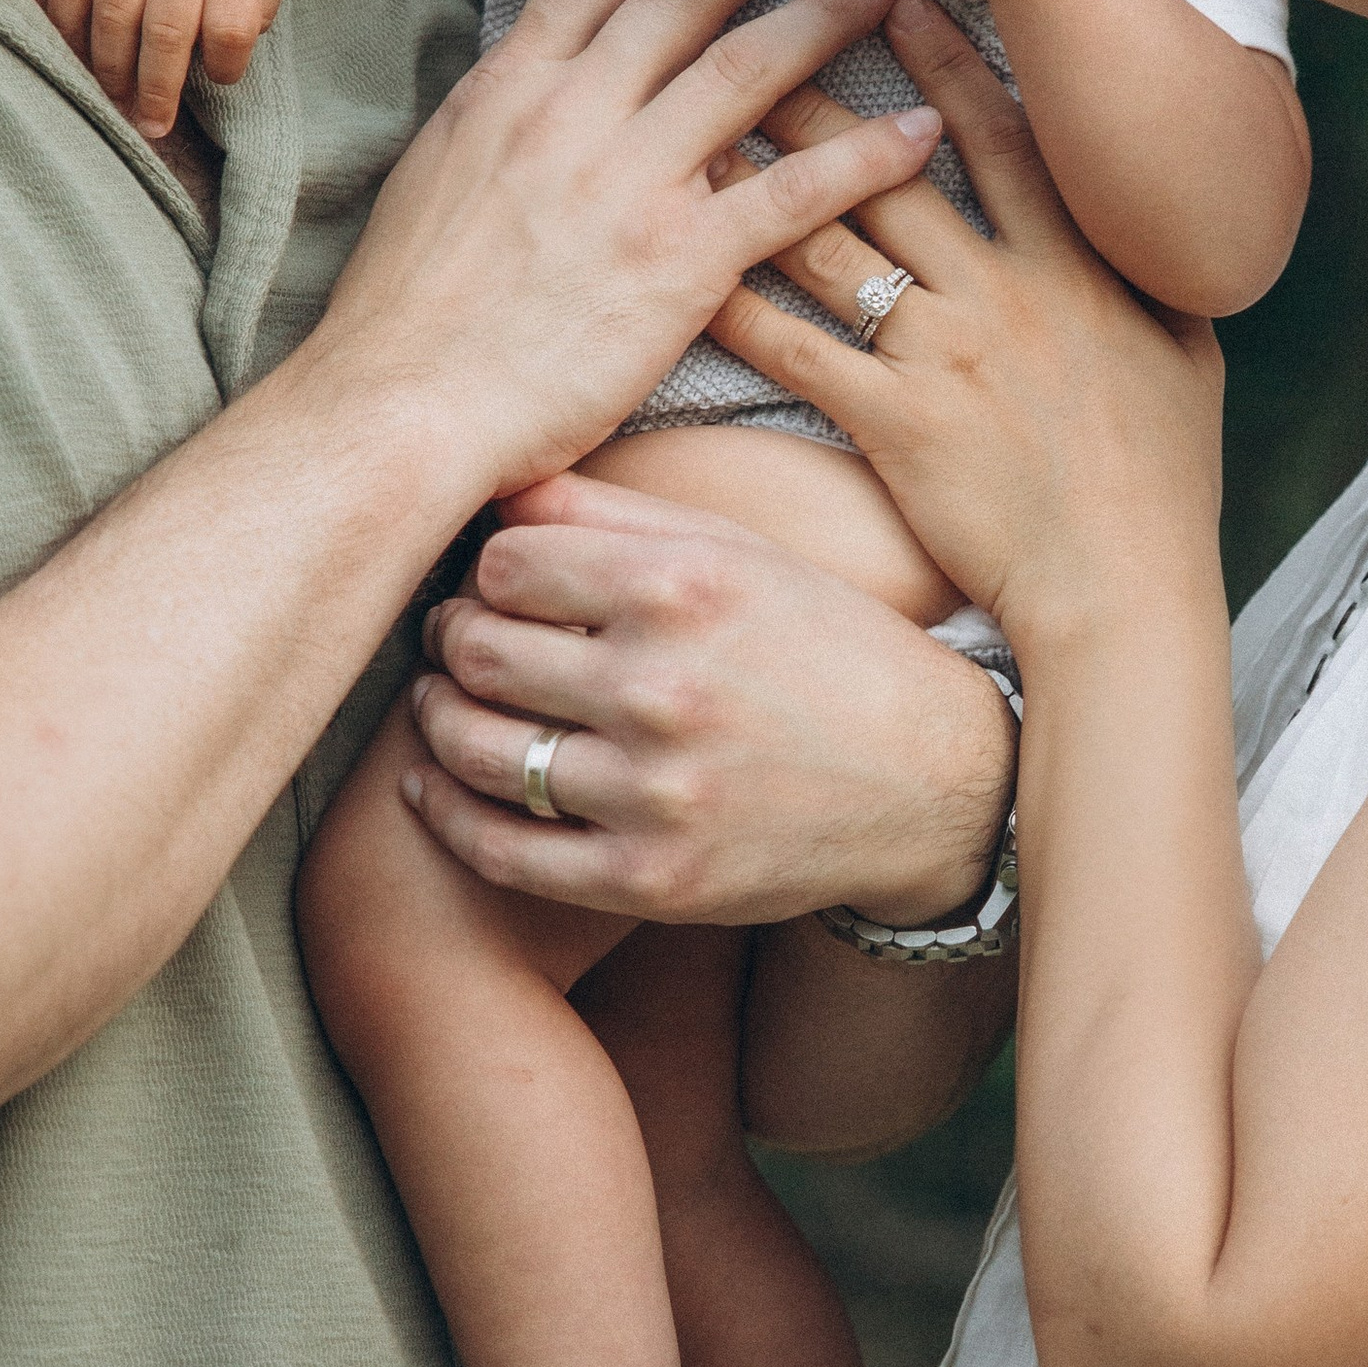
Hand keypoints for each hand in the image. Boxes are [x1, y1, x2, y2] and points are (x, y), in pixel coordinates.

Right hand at [48, 0, 294, 136]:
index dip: (225, 64)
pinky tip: (75, 57)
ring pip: (112, 16)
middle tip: (153, 129)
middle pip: (166, 33)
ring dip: (110, 70)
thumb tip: (230, 49)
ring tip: (115, 105)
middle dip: (158, 90)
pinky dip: (67, 28)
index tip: (222, 75)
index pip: (230, 26)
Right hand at [310, 0, 943, 519]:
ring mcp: (628, 187)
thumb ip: (503, 109)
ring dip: (827, 13)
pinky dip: (863, 157)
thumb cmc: (409, 311)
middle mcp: (572, 117)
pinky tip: (920, 128)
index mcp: (511, 89)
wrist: (400, 409)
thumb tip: (536, 60)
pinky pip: (792, 195)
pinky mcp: (678, 267)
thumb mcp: (438, 173)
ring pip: (747, 71)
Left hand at [399, 473, 1017, 925]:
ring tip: (439, 703)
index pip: (504, 563)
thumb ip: (615, 512)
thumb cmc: (827, 647)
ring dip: (435, 720)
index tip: (490, 585)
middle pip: (477, 649)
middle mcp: (664, 685)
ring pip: (475, 747)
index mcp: (683, 586)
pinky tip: (433, 787)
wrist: (934, 782)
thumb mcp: (741, 553)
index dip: (483, 571)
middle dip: (449, 639)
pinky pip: (503, 849)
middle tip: (450, 640)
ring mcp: (657, 792)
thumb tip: (493, 488)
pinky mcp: (653, 878)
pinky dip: (447, 815)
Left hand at [705, 0, 1227, 656]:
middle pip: (890, 170)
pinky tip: (684, 262)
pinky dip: (738, 302)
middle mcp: (1004, 291)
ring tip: (698, 124)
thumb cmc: (1163, 481)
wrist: (1124, 588)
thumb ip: (1157, 274)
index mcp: (1077, 263)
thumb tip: (1159, 218)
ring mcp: (944, 355)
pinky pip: (798, 348)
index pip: (1002, 136)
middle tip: (754, 28)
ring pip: (831, 244)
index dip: (944, 60)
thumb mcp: (1188, 353)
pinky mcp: (893, 423)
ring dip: (760, 181)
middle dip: (820, 94)